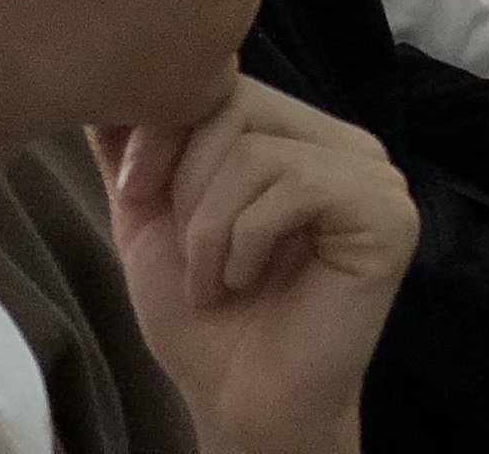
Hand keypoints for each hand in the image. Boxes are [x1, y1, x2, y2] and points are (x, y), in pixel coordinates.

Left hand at [95, 80, 417, 453]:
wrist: (241, 403)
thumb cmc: (202, 321)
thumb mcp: (154, 221)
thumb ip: (136, 152)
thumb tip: (101, 88)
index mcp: (300, 136)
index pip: (227, 86)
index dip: (165, 133)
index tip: (134, 194)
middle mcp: (345, 144)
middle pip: (241, 106)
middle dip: (186, 186)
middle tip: (189, 253)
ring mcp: (375, 176)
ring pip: (260, 153)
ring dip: (210, 229)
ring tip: (216, 279)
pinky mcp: (386, 213)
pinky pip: (295, 187)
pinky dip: (246, 241)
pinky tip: (247, 280)